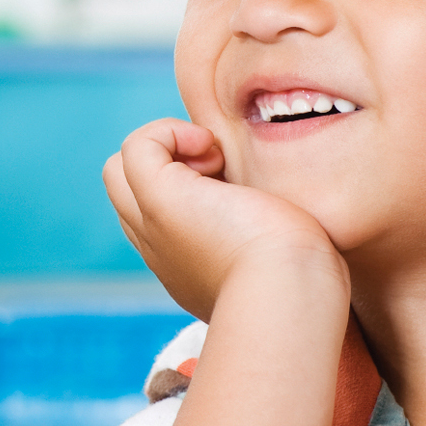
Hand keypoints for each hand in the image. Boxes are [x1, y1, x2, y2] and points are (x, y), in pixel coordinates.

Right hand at [101, 118, 342, 319]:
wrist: (291, 293)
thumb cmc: (304, 284)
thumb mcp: (286, 260)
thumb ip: (275, 242)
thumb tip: (284, 226)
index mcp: (187, 268)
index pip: (159, 219)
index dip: (187, 188)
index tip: (237, 193)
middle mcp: (161, 250)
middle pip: (127, 195)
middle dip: (167, 167)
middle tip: (221, 172)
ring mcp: (153, 226)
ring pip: (120, 170)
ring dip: (165, 148)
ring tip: (216, 161)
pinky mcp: (160, 200)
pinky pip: (136, 146)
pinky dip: (168, 133)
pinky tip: (213, 149)